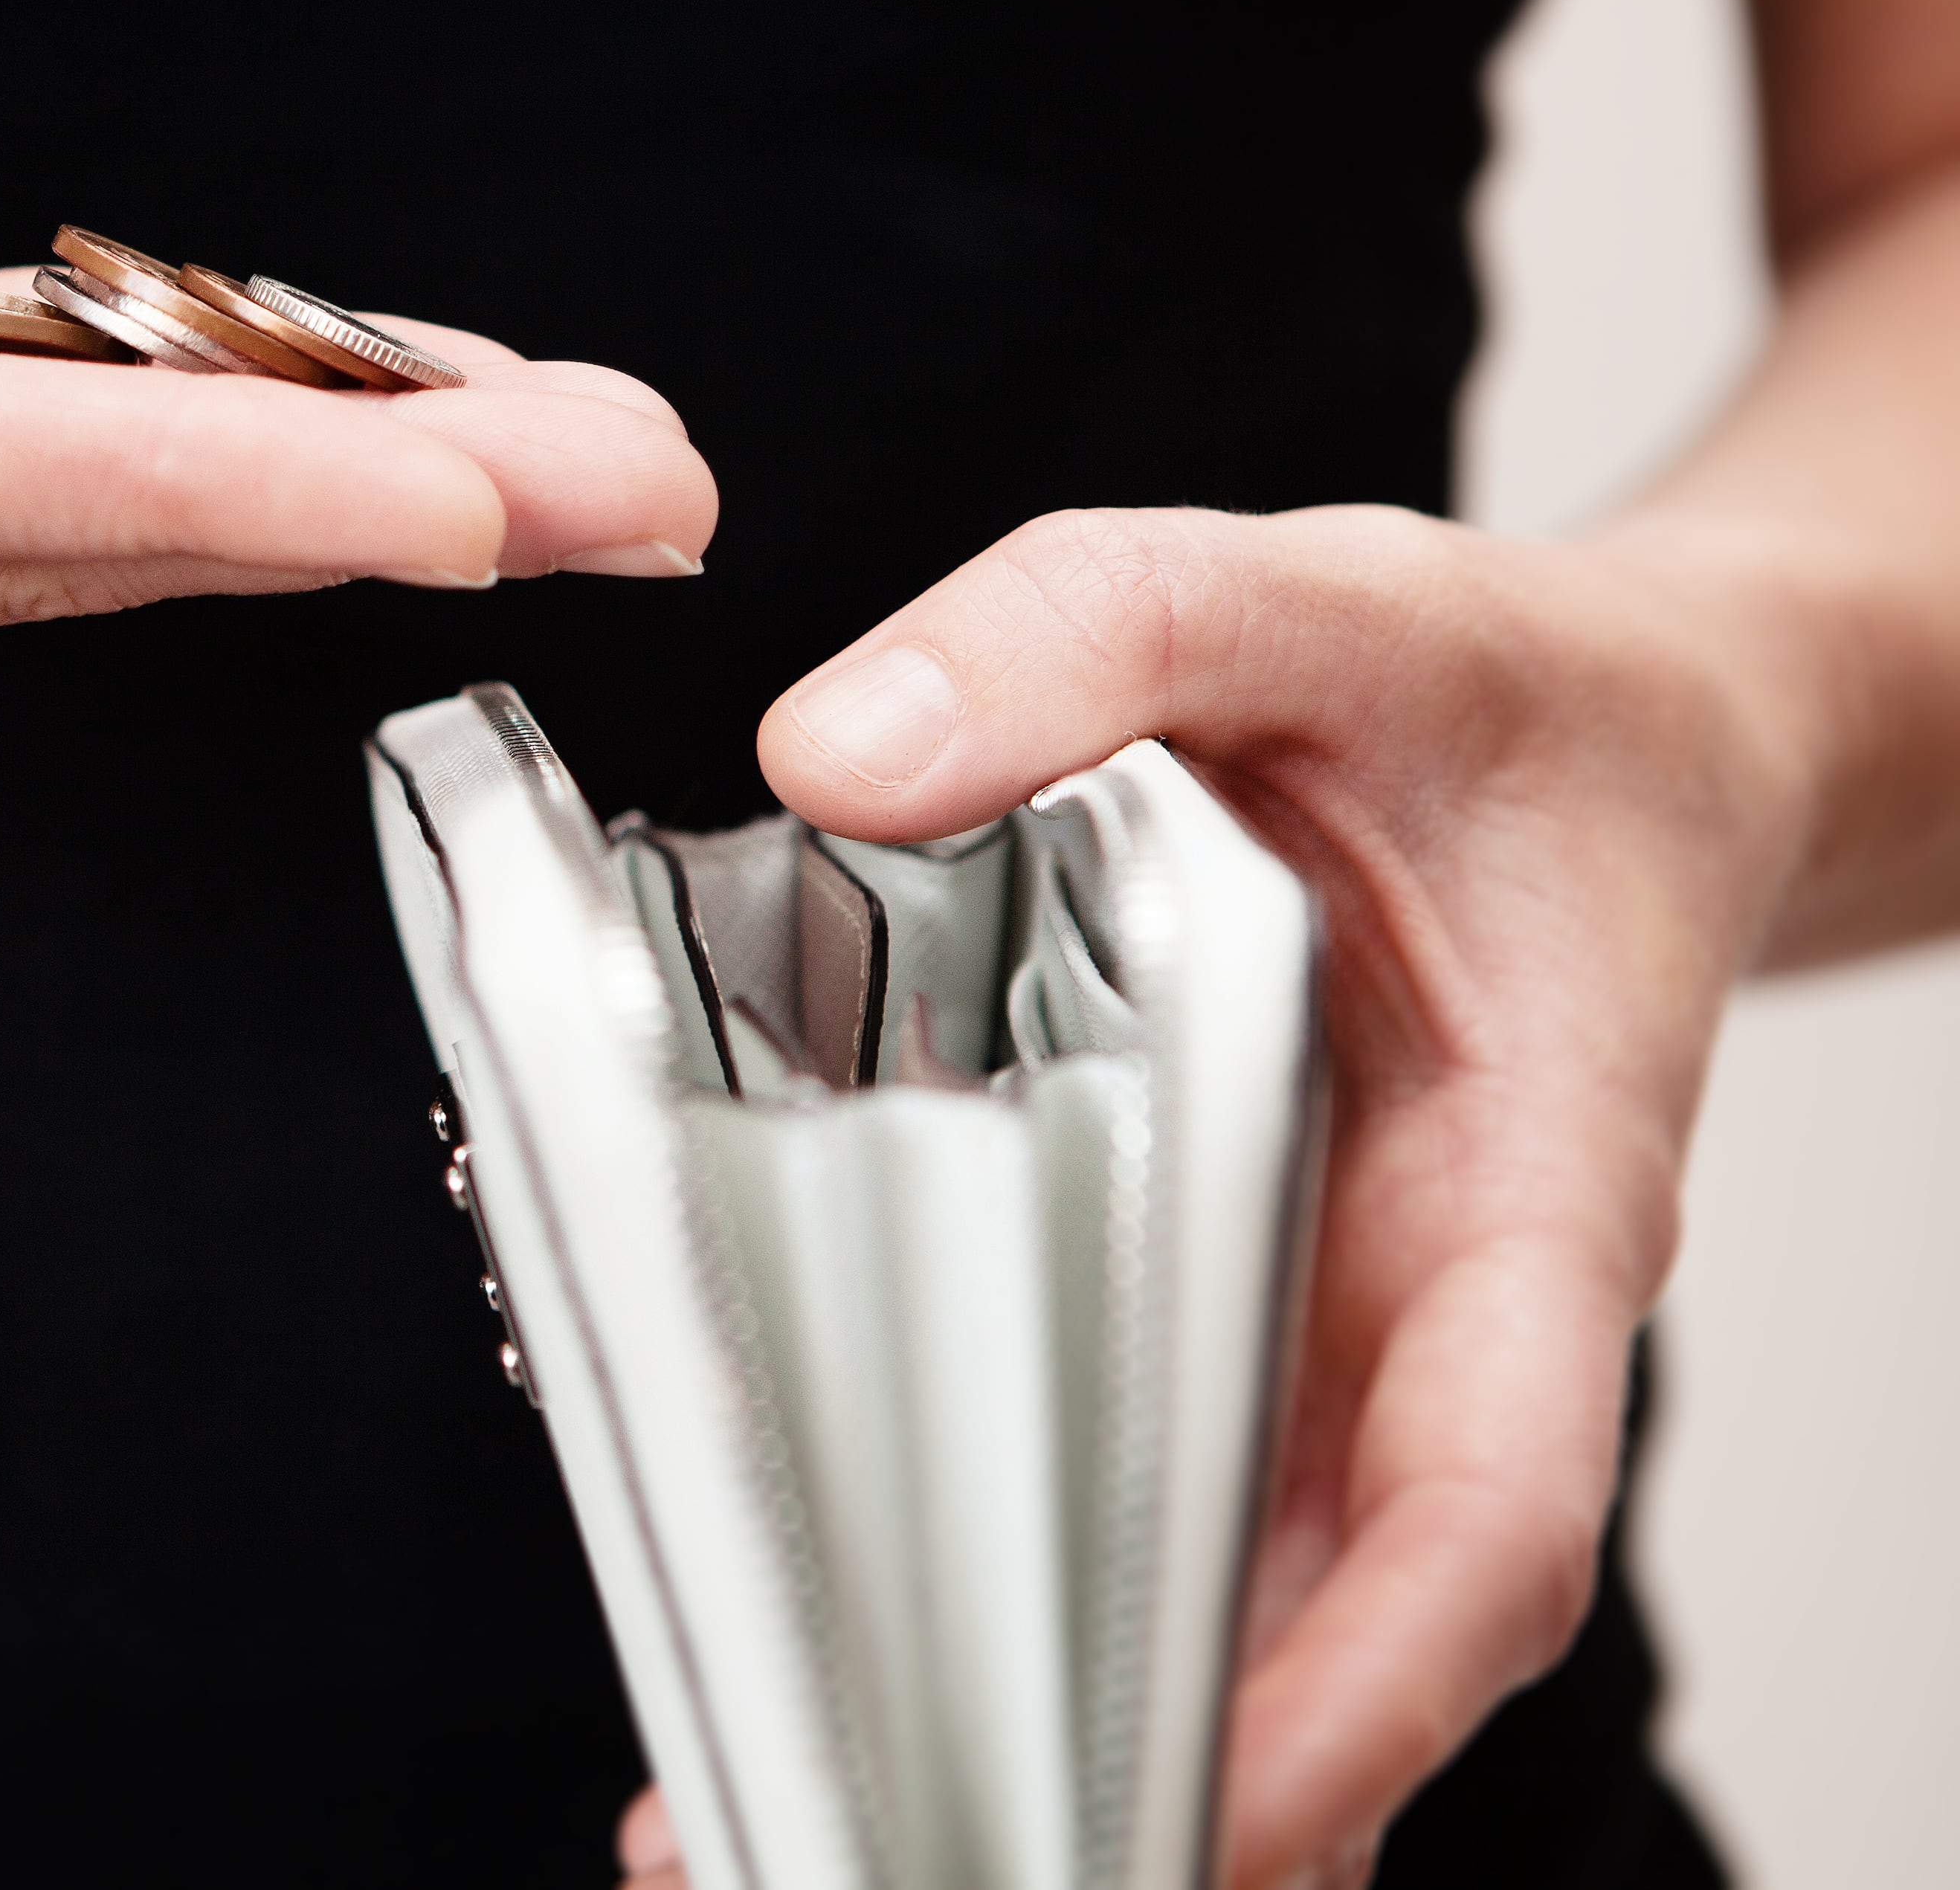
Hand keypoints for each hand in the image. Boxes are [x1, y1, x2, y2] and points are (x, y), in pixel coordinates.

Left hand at [603, 504, 1810, 1888]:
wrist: (1608, 727)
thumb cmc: (1504, 697)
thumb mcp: (1318, 593)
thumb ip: (1096, 629)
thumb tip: (826, 754)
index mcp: (1521, 1198)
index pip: (1476, 1513)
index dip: (1349, 1698)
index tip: (1201, 1825)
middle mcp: (1415, 1322)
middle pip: (1303, 1633)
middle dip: (1116, 1795)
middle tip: (837, 1865)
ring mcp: (1310, 1337)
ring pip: (1193, 1597)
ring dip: (1011, 1729)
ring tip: (748, 1827)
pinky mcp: (1206, 1304)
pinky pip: (1110, 1473)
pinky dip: (975, 1570)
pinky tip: (793, 1628)